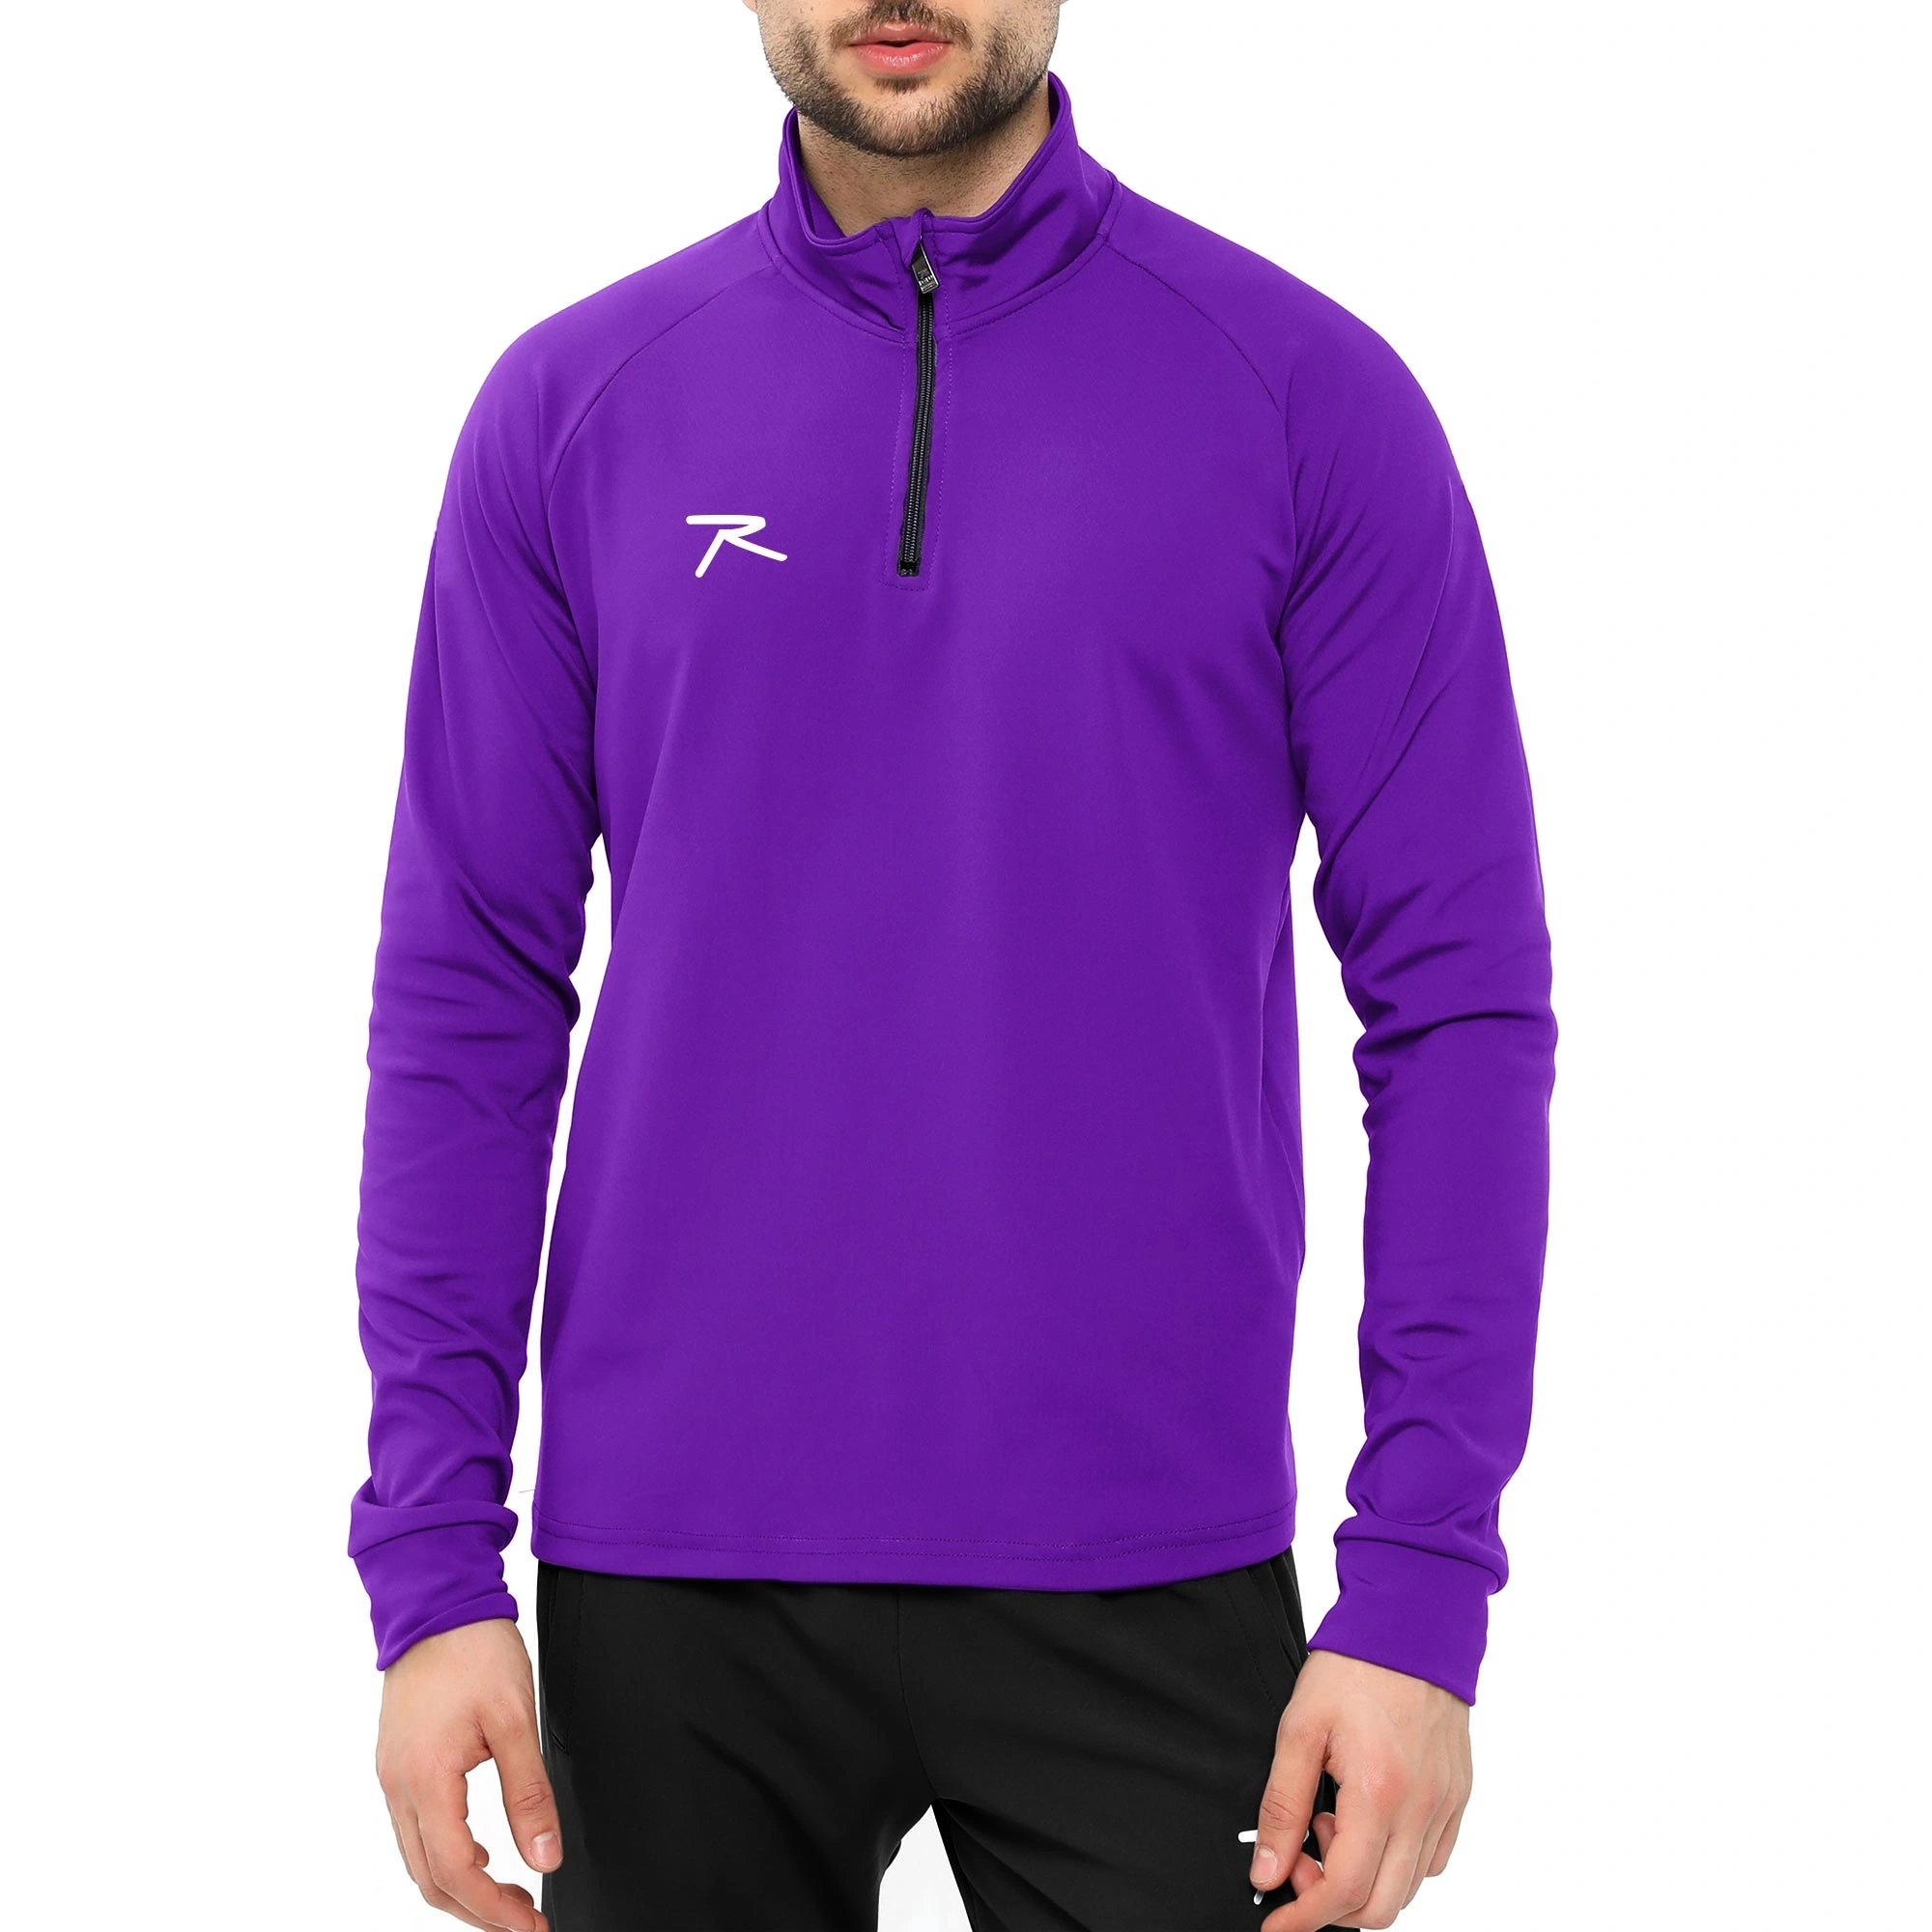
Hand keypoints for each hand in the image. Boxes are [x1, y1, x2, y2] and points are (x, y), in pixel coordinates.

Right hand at [376, 1617, 561, 1929]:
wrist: (436, 1601)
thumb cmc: (475, 1650)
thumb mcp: (516, 1719)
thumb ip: (529, 1793)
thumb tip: (544, 1856)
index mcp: (425, 1780)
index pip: (457, 1871)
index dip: (494, 1909)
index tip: (531, 1925)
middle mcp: (398, 1786)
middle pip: (429, 1878)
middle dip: (476, 1910)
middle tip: (525, 1920)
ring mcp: (392, 1775)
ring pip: (417, 1858)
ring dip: (459, 1886)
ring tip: (508, 1895)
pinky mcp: (397, 1762)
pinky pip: (413, 1829)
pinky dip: (444, 1854)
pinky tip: (481, 1851)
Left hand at [1249, 1650, 1471, 1928]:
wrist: (1412, 1623)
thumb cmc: (1355, 1667)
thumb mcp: (1299, 1729)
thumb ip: (1281, 1806)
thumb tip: (1269, 1871)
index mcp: (1379, 1794)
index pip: (1344, 1891)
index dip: (1304, 1919)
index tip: (1276, 1923)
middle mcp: (1422, 1810)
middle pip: (1380, 1906)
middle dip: (1331, 1903)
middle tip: (1299, 1858)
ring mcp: (1446, 1806)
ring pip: (1408, 1889)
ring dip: (1363, 1881)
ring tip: (1330, 1822)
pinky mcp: (1458, 1796)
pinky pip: (1431, 1860)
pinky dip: (1395, 1863)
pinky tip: (1365, 1821)